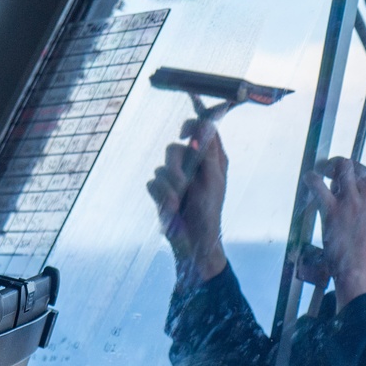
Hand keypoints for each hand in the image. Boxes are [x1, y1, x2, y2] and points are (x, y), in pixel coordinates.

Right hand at [147, 119, 227, 281]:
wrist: (194, 240)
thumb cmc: (209, 211)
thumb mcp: (212, 180)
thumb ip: (207, 153)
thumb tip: (204, 126)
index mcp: (212, 161)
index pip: (201, 132)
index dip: (192, 125)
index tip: (184, 132)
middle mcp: (193, 166)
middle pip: (175, 148)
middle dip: (175, 165)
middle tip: (183, 182)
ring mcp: (176, 179)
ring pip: (162, 167)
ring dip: (170, 186)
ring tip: (178, 202)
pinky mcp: (161, 192)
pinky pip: (153, 182)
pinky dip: (162, 195)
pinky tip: (171, 207)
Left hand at [305, 157, 365, 310]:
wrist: (365, 272)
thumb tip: (359, 201)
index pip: (365, 172)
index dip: (351, 169)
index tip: (342, 174)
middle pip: (350, 167)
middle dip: (337, 167)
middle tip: (328, 172)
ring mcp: (350, 201)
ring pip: (337, 169)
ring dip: (326, 170)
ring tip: (318, 177)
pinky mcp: (332, 210)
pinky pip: (316, 183)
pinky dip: (311, 178)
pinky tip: (308, 181)